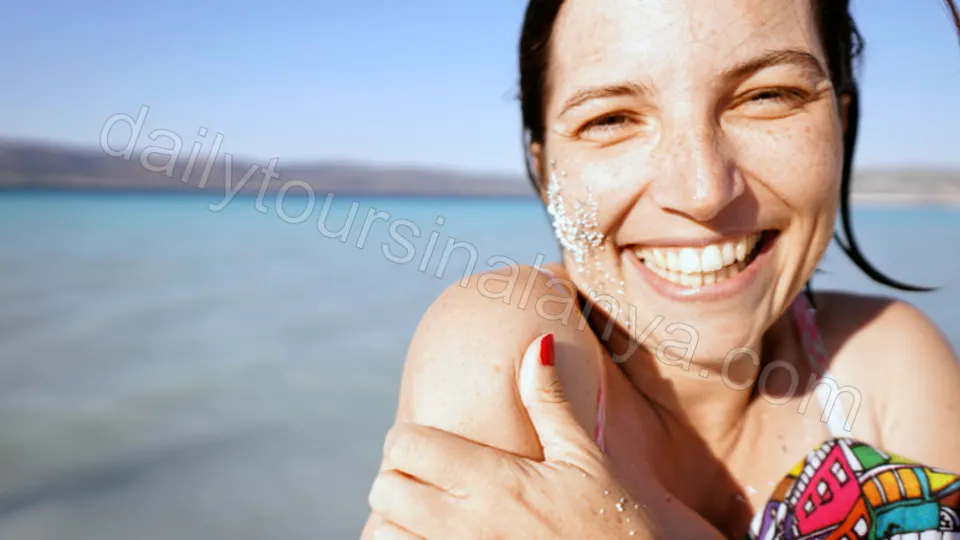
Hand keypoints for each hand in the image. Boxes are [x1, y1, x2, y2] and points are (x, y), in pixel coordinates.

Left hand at [364, 333, 661, 538]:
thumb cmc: (615, 520)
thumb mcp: (584, 458)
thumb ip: (550, 402)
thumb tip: (537, 342)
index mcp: (494, 481)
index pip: (409, 444)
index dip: (406, 438)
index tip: (423, 442)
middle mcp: (467, 525)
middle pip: (386, 489)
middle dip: (397, 478)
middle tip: (422, 478)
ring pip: (384, 536)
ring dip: (395, 523)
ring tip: (422, 515)